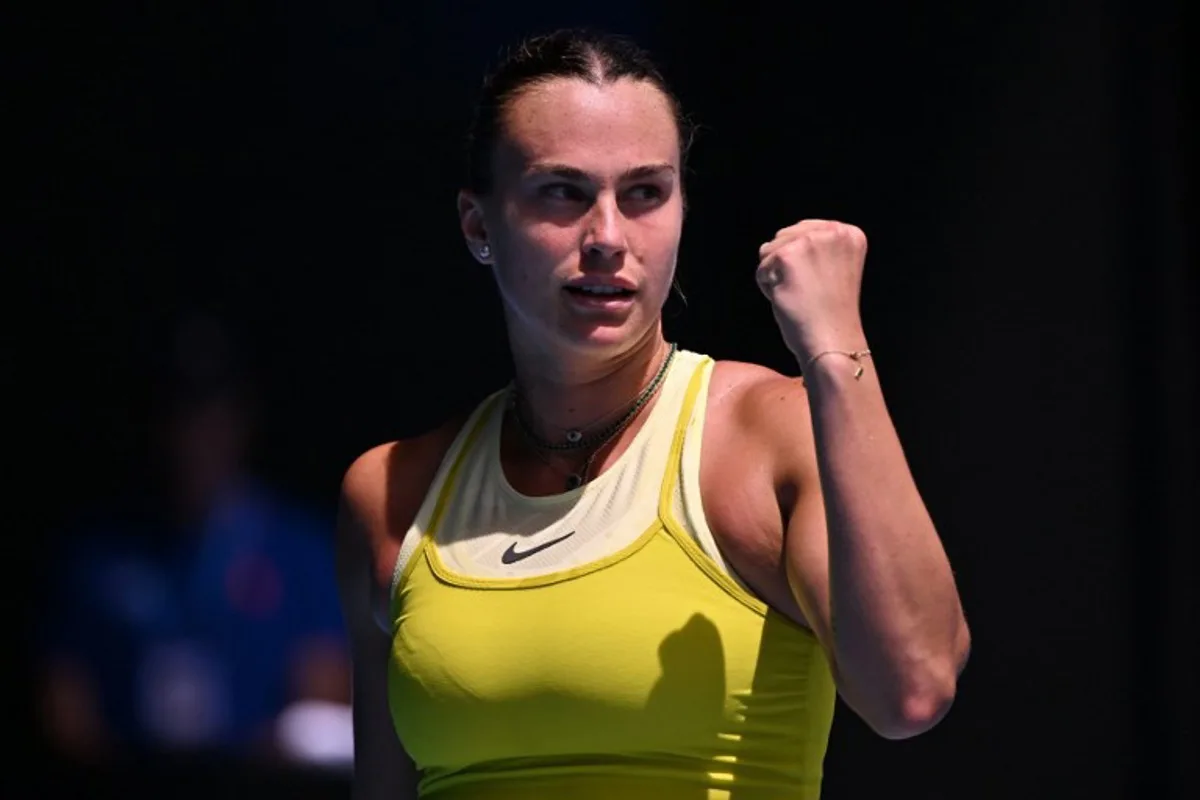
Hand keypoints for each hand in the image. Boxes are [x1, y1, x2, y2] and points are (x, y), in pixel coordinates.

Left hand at [756, 219, 867, 362]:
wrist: (832, 341)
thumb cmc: (830, 314)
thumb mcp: (833, 269)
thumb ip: (816, 249)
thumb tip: (771, 244)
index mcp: (849, 234)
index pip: (804, 231)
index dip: (802, 261)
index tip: (820, 283)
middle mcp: (833, 232)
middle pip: (784, 237)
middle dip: (787, 266)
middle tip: (810, 292)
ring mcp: (811, 241)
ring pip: (770, 251)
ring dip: (776, 276)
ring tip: (801, 295)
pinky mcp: (788, 255)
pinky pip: (762, 269)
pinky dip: (768, 288)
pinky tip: (790, 299)